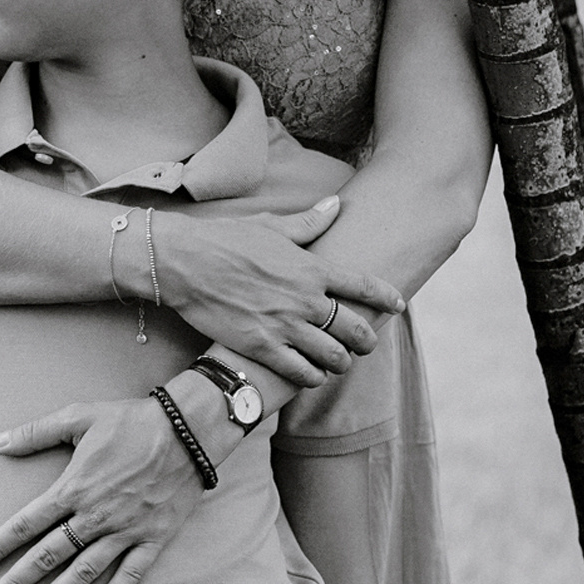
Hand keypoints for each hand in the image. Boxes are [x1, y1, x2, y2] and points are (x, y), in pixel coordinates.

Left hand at [0, 397, 203, 583]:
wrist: (187, 430)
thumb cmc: (130, 420)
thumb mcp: (78, 417)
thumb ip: (33, 432)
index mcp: (73, 488)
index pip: (25, 524)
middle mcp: (95, 516)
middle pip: (48, 556)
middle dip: (17, 582)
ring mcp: (125, 531)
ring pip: (84, 572)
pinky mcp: (153, 539)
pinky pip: (130, 575)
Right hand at [150, 199, 402, 382]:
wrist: (184, 263)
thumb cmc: (226, 239)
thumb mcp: (270, 225)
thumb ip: (308, 222)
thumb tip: (336, 205)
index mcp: (311, 268)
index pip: (364, 285)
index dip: (387, 297)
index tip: (399, 305)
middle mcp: (304, 299)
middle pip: (356, 329)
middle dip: (367, 340)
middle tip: (365, 343)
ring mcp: (284, 326)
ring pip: (333, 357)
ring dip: (341, 362)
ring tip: (338, 362)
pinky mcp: (261, 347)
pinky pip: (301, 373)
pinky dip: (313, 377)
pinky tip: (312, 375)